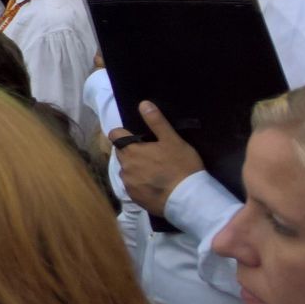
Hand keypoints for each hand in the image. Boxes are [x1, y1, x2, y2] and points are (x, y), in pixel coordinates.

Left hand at [108, 101, 204, 215]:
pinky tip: (154, 186)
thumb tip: (143, 104)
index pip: (115, 135)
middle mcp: (124, 167)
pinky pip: (133, 187)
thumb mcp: (172, 140)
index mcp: (130, 151)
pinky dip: (140, 184)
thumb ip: (156, 122)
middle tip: (151, 155)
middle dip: (131, 152)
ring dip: (135, 169)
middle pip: (122, 154)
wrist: (189, 200)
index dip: (124, 134)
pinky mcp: (134, 198)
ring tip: (154, 172)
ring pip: (127, 171)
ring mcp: (128, 184)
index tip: (138, 138)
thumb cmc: (181, 167)